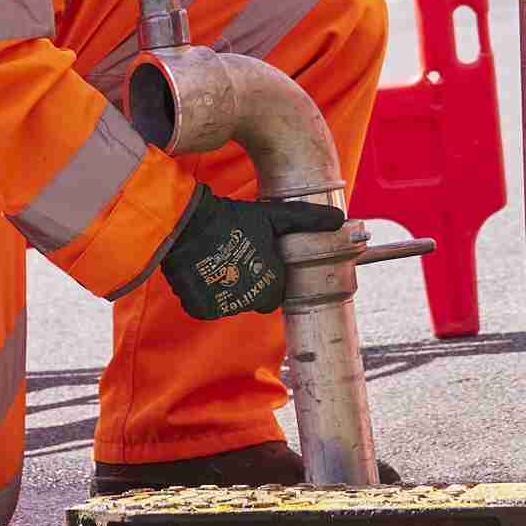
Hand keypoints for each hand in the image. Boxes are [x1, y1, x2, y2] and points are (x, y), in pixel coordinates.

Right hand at [156, 185, 346, 319]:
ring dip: (228, 288)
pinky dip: (207, 293)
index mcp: (271, 283)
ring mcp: (224, 307)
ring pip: (232, 303)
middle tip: (237, 258)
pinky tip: (204, 270)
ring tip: (219, 260)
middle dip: (250, 283)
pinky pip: (209, 305)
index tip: (259, 259)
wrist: (186, 223)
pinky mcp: (201, 309)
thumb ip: (307, 220)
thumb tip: (340, 217)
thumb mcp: (272, 216)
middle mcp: (250, 301)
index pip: (278, 293)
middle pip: (255, 299)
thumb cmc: (232, 219)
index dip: (271, 276)